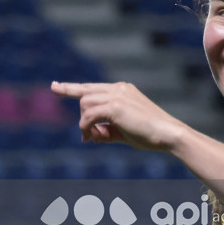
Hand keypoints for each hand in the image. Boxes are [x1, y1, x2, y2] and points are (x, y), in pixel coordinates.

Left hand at [50, 81, 184, 150]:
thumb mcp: (124, 132)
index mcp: (122, 90)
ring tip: (95, 138)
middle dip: (82, 117)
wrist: (168, 134)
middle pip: (84, 97)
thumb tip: (88, 135)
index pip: (91, 87)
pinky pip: (88, 116)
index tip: (55, 86)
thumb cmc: (150, 135)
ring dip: (84, 124)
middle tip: (90, 138)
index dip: (70, 88)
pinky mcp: (115, 106)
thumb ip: (105, 131)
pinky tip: (94, 138)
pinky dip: (87, 128)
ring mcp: (117, 95)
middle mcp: (118, 88)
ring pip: (84, 105)